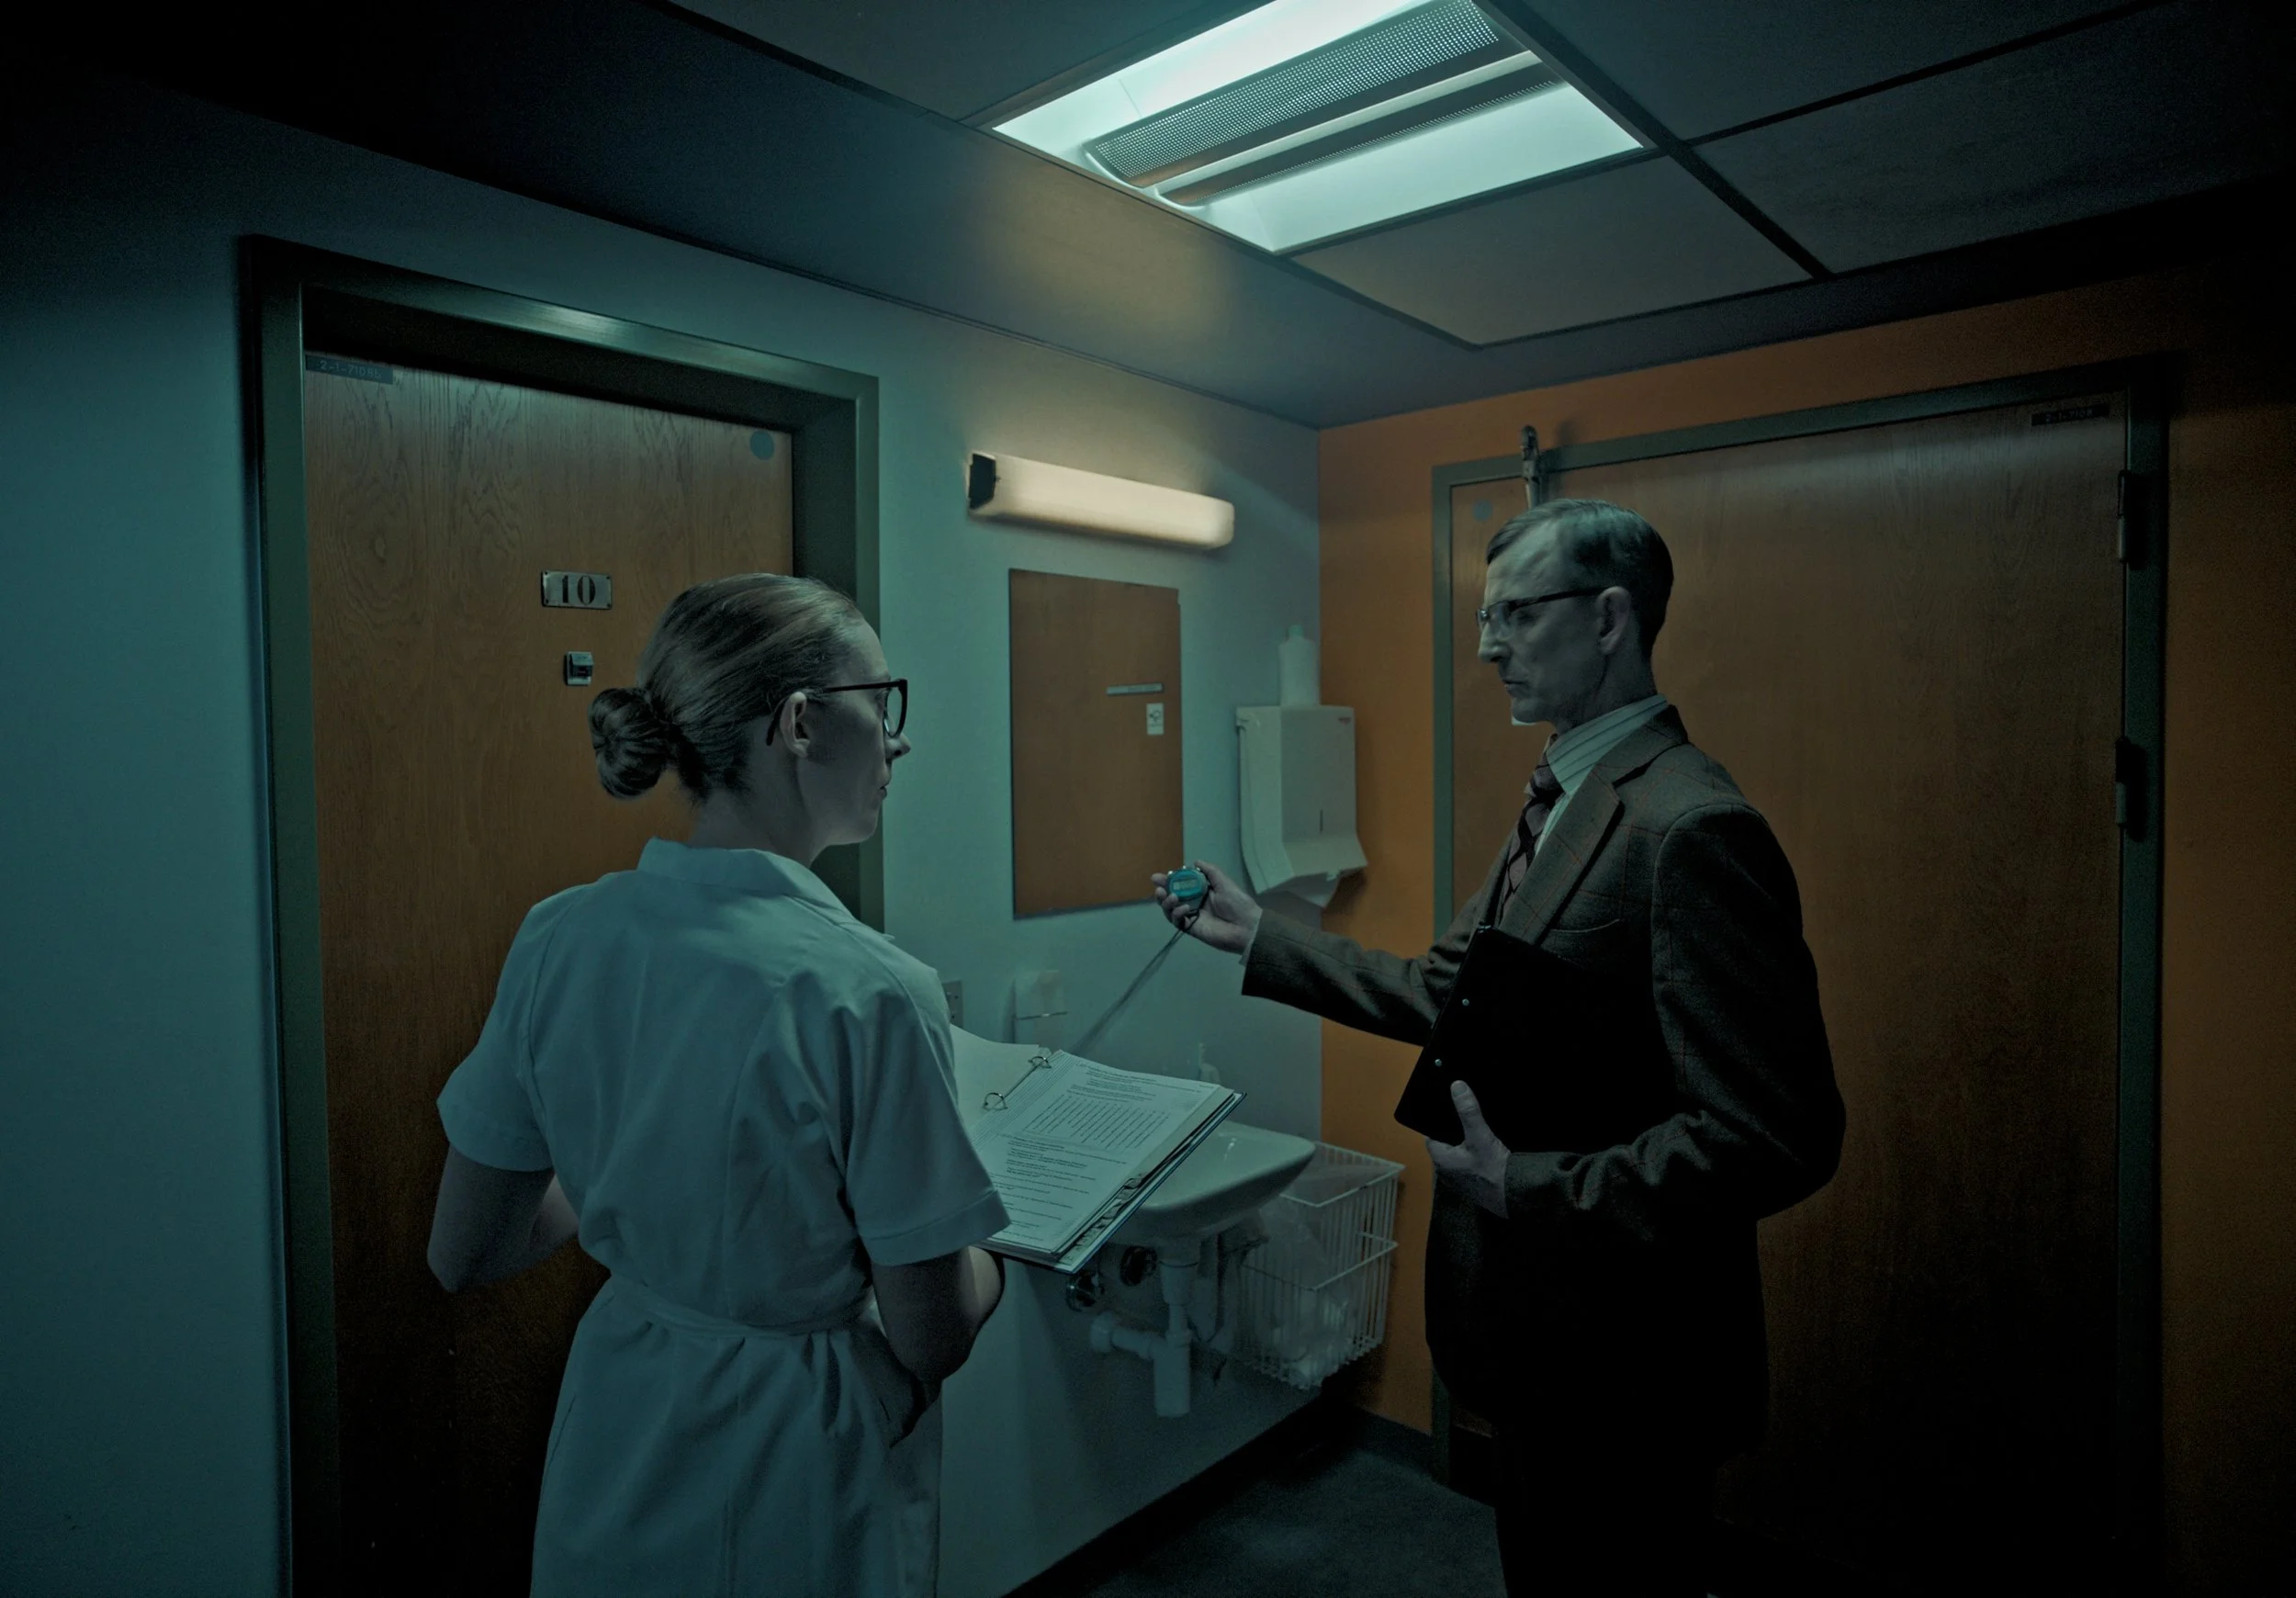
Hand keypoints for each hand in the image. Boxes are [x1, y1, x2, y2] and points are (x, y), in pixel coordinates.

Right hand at [1151, 860, 1263, 955]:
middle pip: (1172, 896)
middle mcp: (1194, 902)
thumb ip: (1210, 871)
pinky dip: (1176, 914)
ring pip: (1170, 909)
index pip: (1181, 884)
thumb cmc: (1237, 903)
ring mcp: (1191, 916)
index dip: (1169, 880)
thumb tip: (1195, 861)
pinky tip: (1184, 908)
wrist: (1246, 926)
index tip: (1159, 876)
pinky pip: (1177, 921)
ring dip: (1166, 902)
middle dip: (1162, 891)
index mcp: (1201, 891)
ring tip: (1171, 897)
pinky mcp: (1191, 928)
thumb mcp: (1224, 882)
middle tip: (1158, 887)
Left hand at [1426, 1081, 1510, 1217]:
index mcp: (1441, 1160)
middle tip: (1466, 1114)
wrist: (1516, 1197)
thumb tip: (1456, 1085)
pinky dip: (1477, 1154)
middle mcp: (1447, 1171)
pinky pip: (1471, 1163)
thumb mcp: (1480, 1136)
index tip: (1448, 1108)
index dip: (1438, 1122)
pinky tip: (1489, 1145)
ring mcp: (1461, 1180)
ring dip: (1467, 1143)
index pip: (1432, 1135)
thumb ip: (1468, 1111)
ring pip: (1460, 1154)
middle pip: (1446, 1144)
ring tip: (1478, 1126)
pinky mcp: (1475, 1184)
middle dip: (1455, 1131)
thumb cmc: (1492, 1169)